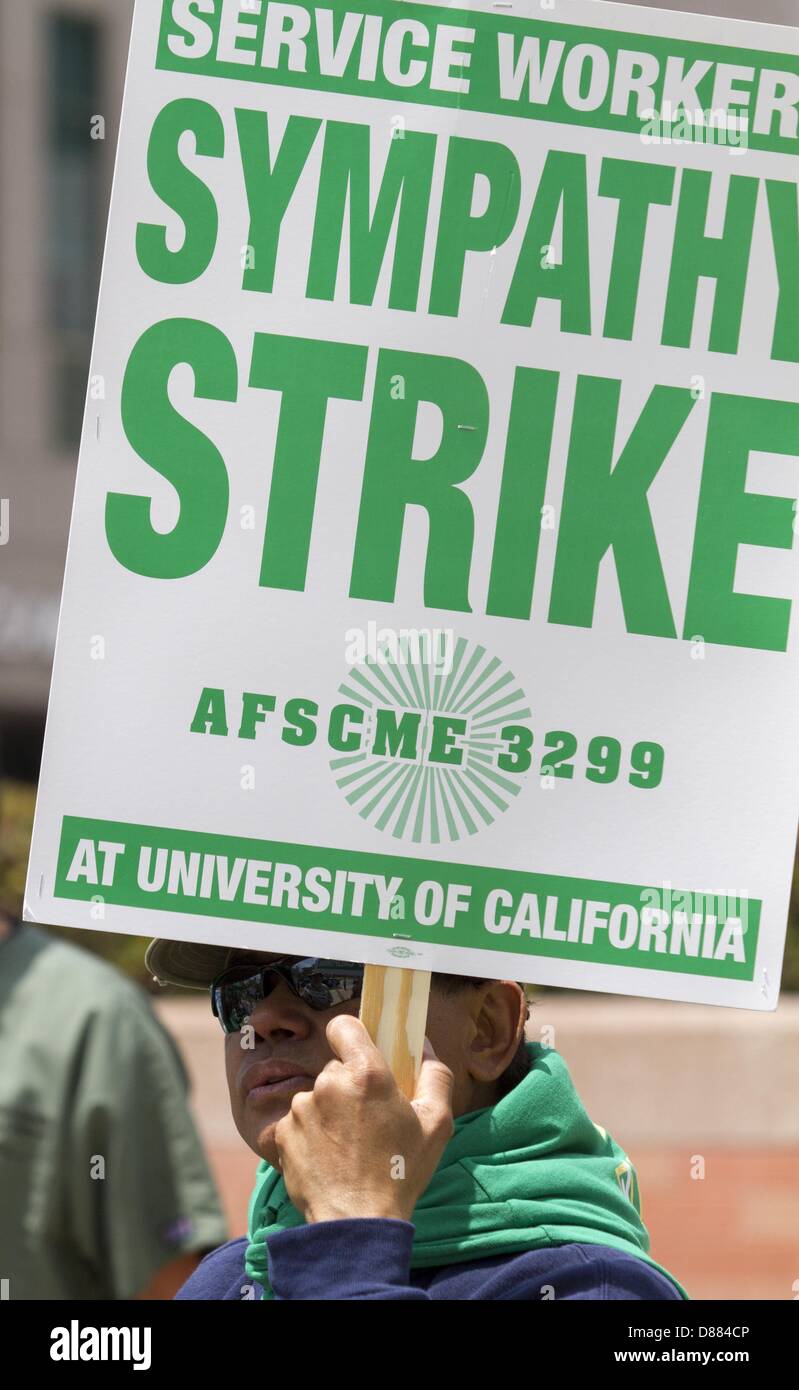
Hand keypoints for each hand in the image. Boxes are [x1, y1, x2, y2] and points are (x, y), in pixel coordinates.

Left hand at [273, 1016, 453, 1223]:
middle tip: (367, 1120)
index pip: (344, 1026)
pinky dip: (311, 1135)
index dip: (352, 1035)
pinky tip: (329, 1158)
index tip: (361, 1053)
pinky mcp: (282, 1133)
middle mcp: (328, 1083)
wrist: (356, 1221)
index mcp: (366, 1074)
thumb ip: (435, 1075)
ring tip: (348, 1147)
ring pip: (317, 1097)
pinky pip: (299, 1122)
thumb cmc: (400, 1172)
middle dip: (349, 1087)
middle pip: (335, 1068)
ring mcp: (301, 1108)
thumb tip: (423, 1046)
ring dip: (329, 1112)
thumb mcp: (437, 1124)